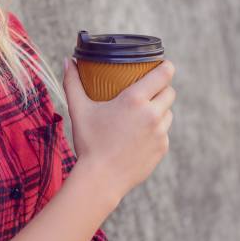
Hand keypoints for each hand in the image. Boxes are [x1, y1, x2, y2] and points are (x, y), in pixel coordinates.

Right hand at [62, 57, 175, 207]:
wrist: (101, 179)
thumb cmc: (89, 142)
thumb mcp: (79, 110)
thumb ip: (73, 83)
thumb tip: (69, 61)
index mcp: (135, 100)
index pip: (163, 74)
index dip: (165, 66)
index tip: (162, 64)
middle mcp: (152, 114)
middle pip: (170, 92)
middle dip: (162, 87)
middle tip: (150, 88)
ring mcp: (160, 133)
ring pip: (168, 113)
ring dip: (160, 109)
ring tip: (144, 111)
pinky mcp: (162, 148)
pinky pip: (163, 133)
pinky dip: (155, 130)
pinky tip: (140, 134)